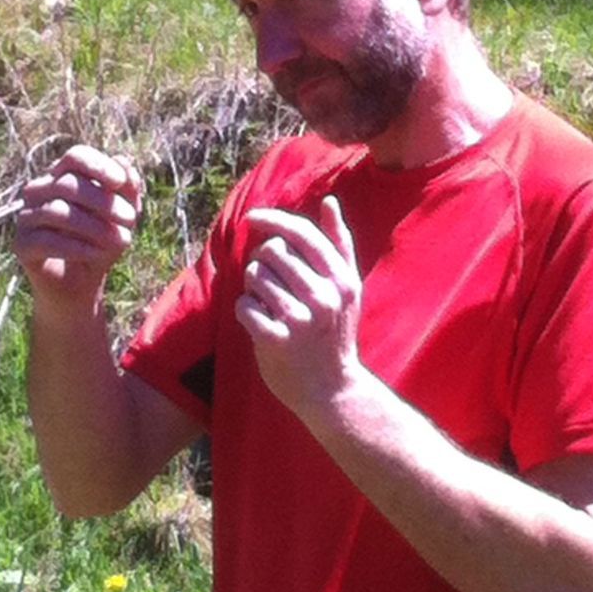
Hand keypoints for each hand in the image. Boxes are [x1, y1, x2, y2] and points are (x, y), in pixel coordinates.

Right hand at [14, 145, 141, 306]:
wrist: (81, 285)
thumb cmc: (102, 242)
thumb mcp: (122, 216)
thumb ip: (127, 189)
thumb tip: (125, 162)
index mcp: (63, 176)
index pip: (75, 156)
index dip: (98, 165)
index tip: (121, 182)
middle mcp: (39, 190)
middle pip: (68, 183)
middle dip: (104, 202)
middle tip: (132, 220)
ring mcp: (26, 217)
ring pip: (57, 211)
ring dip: (95, 226)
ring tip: (122, 241)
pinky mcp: (21, 244)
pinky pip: (47, 240)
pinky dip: (78, 247)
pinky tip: (98, 254)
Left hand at [235, 196, 362, 416]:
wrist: (333, 390)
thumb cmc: (336, 332)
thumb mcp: (348, 288)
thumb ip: (339, 243)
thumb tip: (330, 202)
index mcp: (341, 279)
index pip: (302, 235)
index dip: (273, 220)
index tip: (252, 218)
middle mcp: (324, 296)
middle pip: (272, 252)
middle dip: (262, 263)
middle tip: (269, 283)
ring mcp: (301, 319)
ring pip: (255, 277)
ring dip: (254, 288)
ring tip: (268, 304)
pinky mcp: (277, 340)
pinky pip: (244, 306)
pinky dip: (245, 311)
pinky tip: (259, 322)